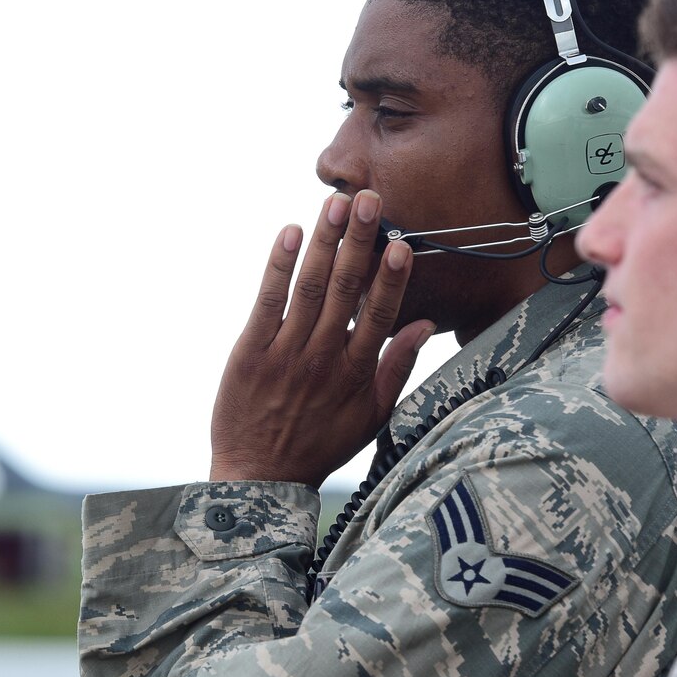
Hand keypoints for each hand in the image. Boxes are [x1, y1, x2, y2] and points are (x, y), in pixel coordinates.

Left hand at [208, 190, 433, 485]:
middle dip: (358, 243)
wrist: (259, 476)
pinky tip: (290, 233)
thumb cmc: (320, 445)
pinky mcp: (250, 350)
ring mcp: (285, 352)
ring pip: (309, 288)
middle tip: (368, 200)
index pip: (379, 314)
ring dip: (324, 243)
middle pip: (345, 290)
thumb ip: (398, 368)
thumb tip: (425, 325)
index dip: (390, 277)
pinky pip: (267, 300)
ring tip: (335, 205)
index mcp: (356, 372)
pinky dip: (279, 266)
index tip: (401, 243)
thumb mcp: (371, 416)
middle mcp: (323, 357)